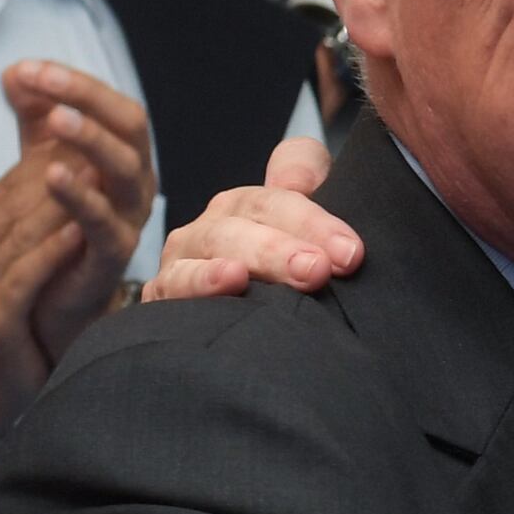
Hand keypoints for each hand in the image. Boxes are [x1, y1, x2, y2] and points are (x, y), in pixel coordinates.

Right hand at [0, 147, 95, 439]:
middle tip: (108, 136)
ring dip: (61, 200)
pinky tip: (80, 232)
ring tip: (102, 171)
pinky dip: (50, 253)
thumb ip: (41, 202)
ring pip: (21, 231)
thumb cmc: (22, 312)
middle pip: (21, 195)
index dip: (61, 145)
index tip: (102, 120)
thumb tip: (70, 148)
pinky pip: (21, 278)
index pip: (21, 175)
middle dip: (64, 162)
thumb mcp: (30, 252)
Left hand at [1, 63, 159, 365]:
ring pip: (127, 168)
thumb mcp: (41, 163)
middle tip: (42, 80)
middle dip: (87, 97)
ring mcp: (130, 219)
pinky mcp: (114, 256)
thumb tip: (14, 72)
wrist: (48, 302)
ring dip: (92, 138)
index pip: (110, 104)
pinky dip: (83, 197)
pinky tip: (52, 175)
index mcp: (121, 155)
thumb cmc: (53, 228)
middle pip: (129, 125)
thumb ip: (35, 120)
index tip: (25, 71)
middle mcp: (135, 182)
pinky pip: (106, 223)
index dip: (73, 83)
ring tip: (56, 118)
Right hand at [152, 136, 363, 300]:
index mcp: (248, 205)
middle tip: (320, 270)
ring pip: (214, 247)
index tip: (352, 253)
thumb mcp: (307, 226)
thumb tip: (299, 177)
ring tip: (278, 272)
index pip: (279, 198)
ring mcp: (183, 258)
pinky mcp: (162, 294)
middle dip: (285, 248)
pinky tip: (229, 282)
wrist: (241, 336)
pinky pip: (174, 285)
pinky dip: (200, 283)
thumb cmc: (288, 271)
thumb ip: (306, 177)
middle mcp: (214, 226)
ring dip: (251, 259)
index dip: (315, 221)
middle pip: (247, 223)